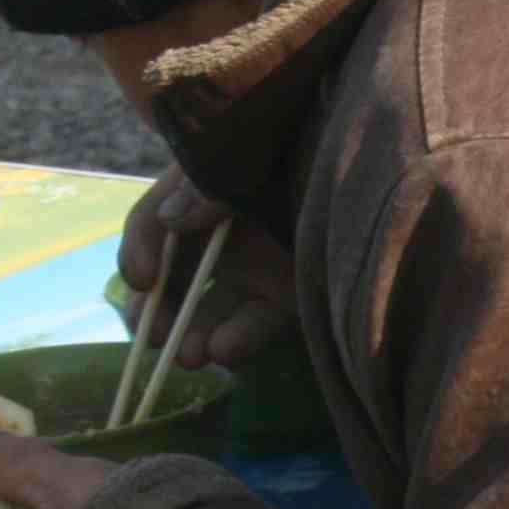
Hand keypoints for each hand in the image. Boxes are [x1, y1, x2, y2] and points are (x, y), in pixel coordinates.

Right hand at [119, 169, 295, 368]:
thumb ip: (208, 186)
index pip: (154, 224)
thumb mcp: (244, 160)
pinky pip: (254, 324)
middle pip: (171, 278)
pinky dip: (237, 340)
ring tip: (187, 357)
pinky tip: (224, 350)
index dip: (139, 251)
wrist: (369, 164)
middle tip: (154, 336)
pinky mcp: (286, 296)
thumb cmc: (300, 151)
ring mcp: (253, 267)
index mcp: (198, 194)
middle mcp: (219, 235)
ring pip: (207, 309)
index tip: (141, 280)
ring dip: (190, 335)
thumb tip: (172, 220)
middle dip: (156, 310)